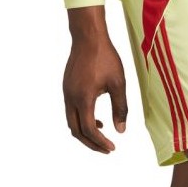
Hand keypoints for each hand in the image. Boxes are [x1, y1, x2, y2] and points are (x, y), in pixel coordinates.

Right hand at [63, 13, 128, 152]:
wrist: (88, 37)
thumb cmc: (105, 58)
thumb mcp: (118, 84)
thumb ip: (120, 108)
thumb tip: (121, 131)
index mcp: (83, 98)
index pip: (90, 129)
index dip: (101, 142)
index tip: (113, 148)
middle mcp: (71, 98)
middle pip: (76, 131)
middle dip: (91, 143)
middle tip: (106, 149)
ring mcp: (66, 93)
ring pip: (71, 122)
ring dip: (85, 132)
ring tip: (102, 134)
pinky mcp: (66, 88)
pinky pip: (71, 112)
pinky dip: (82, 120)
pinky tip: (96, 117)